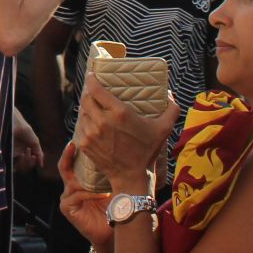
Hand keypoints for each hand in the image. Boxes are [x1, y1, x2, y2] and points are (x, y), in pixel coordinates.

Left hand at [12, 110, 43, 173]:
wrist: (14, 123)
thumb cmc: (24, 130)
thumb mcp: (35, 142)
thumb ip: (39, 153)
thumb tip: (41, 165)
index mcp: (24, 152)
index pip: (29, 164)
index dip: (33, 163)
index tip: (35, 156)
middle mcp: (18, 155)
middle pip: (25, 167)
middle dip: (30, 163)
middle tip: (32, 155)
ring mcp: (11, 155)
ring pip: (19, 167)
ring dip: (26, 162)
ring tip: (27, 151)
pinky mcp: (6, 154)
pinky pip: (11, 165)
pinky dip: (18, 163)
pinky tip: (22, 155)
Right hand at [57, 142, 115, 247]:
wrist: (114, 233)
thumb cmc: (115, 209)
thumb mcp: (113, 186)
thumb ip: (111, 173)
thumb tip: (120, 153)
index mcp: (79, 181)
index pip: (72, 163)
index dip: (72, 151)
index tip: (76, 139)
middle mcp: (70, 188)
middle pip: (64, 168)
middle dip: (68, 155)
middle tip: (74, 145)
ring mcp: (67, 199)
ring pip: (73, 183)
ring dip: (89, 182)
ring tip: (104, 182)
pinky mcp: (67, 209)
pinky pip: (76, 196)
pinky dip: (89, 194)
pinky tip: (101, 195)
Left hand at [73, 75, 180, 193]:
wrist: (131, 176)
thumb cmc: (147, 151)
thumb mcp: (164, 129)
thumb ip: (171, 109)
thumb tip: (171, 94)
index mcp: (119, 113)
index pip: (96, 89)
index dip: (91, 80)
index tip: (93, 76)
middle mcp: (102, 121)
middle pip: (86, 98)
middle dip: (88, 93)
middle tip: (94, 92)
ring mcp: (91, 133)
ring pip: (82, 113)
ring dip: (86, 109)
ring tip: (93, 108)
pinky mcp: (85, 144)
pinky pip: (80, 127)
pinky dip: (84, 123)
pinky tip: (91, 122)